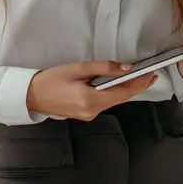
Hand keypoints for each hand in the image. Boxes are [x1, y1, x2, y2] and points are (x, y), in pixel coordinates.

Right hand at [27, 60, 157, 120]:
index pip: (123, 93)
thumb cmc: (51, 80)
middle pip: (121, 99)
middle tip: (149, 75)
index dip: (140, 84)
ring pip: (113, 101)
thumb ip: (103, 68)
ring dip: (125, 90)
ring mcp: (89, 115)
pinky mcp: (85, 114)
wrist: (31, 95)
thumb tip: (126, 69)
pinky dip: (113, 94)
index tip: (151, 75)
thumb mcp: (78, 68)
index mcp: (91, 100)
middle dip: (136, 87)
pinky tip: (117, 85)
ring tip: (137, 78)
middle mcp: (92, 111)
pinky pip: (105, 103)